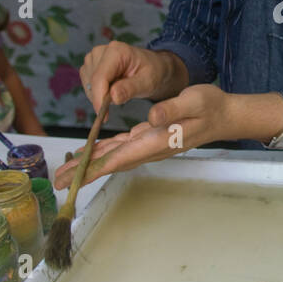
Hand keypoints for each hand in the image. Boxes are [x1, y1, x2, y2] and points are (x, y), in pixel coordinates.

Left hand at [52, 83, 232, 186]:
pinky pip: (120, 149)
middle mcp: (150, 148)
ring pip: (113, 158)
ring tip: (66, 172)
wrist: (223, 115)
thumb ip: (173, 109)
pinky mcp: (147, 138)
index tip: (77, 176)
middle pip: (112, 163)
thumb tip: (151, 118)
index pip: (122, 157)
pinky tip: (89, 153)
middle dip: (85, 172)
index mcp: (158, 140)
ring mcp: (148, 145)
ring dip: (89, 165)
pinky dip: (102, 153)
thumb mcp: (195, 100)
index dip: (97, 166)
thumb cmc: (210, 106)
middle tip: (59, 181)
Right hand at [78, 42, 181, 111]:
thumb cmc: (152, 72)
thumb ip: (130, 89)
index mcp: (116, 51)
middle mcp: (101, 51)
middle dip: (103, 97)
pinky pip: (88, 86)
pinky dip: (98, 93)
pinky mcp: (90, 66)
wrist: (152, 67)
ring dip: (101, 95)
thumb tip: (113, 97)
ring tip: (121, 90)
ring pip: (89, 85)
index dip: (99, 98)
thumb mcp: (148, 82)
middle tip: (122, 99)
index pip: (100, 77)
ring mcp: (93, 58)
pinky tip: (113, 89)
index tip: (103, 116)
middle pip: (92, 82)